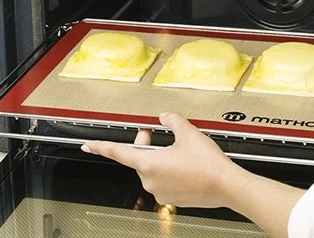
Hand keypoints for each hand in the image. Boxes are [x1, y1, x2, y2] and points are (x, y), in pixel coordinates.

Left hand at [82, 113, 303, 237]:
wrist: (226, 185)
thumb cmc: (207, 163)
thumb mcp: (188, 132)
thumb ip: (172, 119)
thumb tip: (165, 116)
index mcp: (149, 164)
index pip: (118, 152)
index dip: (100, 146)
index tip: (87, 145)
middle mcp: (150, 180)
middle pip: (138, 158)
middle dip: (144, 143)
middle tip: (155, 131)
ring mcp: (160, 191)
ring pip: (152, 168)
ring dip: (159, 156)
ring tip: (178, 148)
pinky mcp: (171, 197)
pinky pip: (163, 179)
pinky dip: (168, 168)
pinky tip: (184, 163)